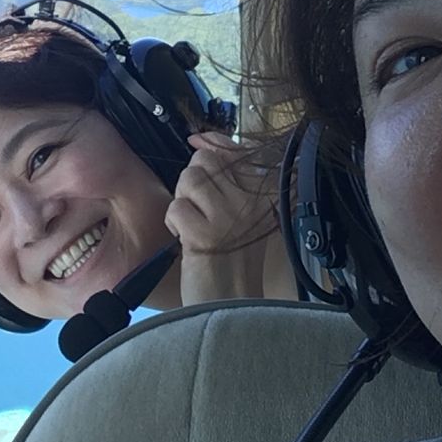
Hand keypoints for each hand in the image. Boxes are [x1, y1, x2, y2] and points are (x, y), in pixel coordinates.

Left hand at [164, 132, 281, 304]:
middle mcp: (253, 199)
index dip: (209, 152)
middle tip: (202, 212)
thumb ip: (225, 170)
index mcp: (266, 191)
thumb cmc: (233, 257)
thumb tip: (200, 137)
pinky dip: (175, 225)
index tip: (204, 170)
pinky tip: (190, 243)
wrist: (232, 304)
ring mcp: (230, 216)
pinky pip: (176, 207)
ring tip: (196, 227)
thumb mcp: (239, 210)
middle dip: (193, 183)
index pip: (230, 149)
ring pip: (189, 179)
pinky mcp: (205, 234)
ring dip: (184, 203)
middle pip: (204, 161)